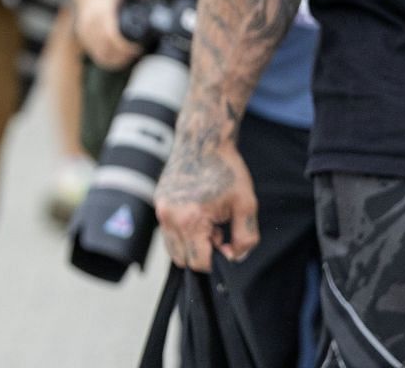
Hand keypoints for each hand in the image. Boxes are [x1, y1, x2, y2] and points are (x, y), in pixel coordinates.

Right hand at [74, 0, 153, 70]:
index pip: (110, 35)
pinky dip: (107, 60)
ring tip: (129, 56)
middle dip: (123, 55)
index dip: (124, 46)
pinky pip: (95, 54)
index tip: (136, 48)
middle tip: (136, 52)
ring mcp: (85, 31)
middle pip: (106, 48)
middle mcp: (90, 22)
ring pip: (100, 54)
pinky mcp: (83, 38)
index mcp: (100, 11)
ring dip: (116, 59)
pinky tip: (118, 59)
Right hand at [154, 126, 257, 272]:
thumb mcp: (247, 204)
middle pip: (183, 260)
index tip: (225, 239)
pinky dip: (182, 230)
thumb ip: (246, 238)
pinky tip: (196, 211)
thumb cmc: (227, 170)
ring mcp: (160, 210)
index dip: (215, 259)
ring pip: (172, 249)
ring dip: (190, 243)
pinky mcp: (157, 202)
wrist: (203, 140)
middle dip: (201, 251)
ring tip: (205, 220)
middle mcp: (169, 218)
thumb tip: (233, 256)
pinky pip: (168, 232)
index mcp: (190, 220)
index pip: (198, 264)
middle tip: (216, 227)